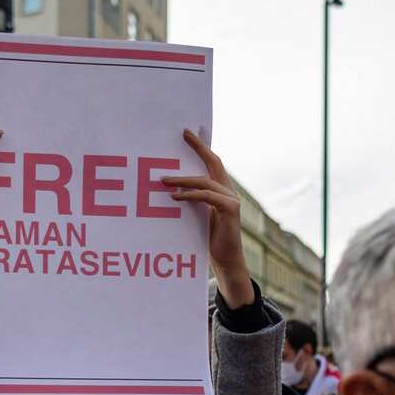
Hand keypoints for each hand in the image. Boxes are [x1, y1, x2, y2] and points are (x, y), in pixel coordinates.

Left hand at [162, 130, 252, 307]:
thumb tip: (170, 189)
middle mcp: (229, 190)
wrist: (226, 261)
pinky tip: (174, 197)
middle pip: (213, 163)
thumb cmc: (209, 240)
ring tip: (163, 180)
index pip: (212, 163)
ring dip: (182, 179)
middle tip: (182, 135)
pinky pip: (207, 197)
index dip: (201, 147)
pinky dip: (190, 195)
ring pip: (205, 181)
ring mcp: (231, 199)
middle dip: (198, 148)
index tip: (186, 133)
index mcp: (221, 190)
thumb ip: (191, 200)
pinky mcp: (230, 210)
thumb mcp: (197, 216)